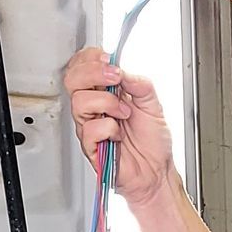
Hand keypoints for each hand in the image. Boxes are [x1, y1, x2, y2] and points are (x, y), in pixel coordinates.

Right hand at [64, 46, 176, 207]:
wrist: (157, 172)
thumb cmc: (152, 142)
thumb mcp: (154, 104)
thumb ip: (140, 83)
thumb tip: (125, 70)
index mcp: (106, 93)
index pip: (83, 67)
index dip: (91, 59)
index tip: (109, 60)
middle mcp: (95, 108)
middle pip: (73, 79)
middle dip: (94, 73)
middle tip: (115, 78)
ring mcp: (90, 126)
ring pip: (80, 102)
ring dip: (107, 103)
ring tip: (124, 113)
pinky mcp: (90, 147)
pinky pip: (89, 130)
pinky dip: (108, 129)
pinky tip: (118, 135)